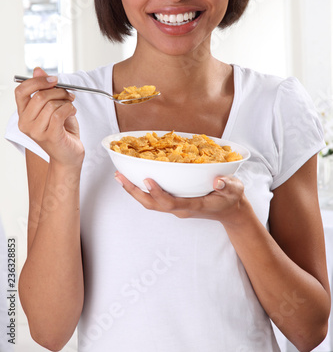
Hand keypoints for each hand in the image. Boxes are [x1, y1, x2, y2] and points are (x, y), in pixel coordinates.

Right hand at [15, 67, 84, 167]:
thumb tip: (37, 70)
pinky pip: (59, 114)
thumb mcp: (52, 106)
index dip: (37, 81)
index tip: (53, 79)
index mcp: (23, 114)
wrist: (69, 155)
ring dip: (66, 102)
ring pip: (51, 105)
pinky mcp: (50, 136)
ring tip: (70, 106)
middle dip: (59, 91)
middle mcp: (26, 123)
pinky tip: (72, 112)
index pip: (21, 91)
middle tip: (69, 94)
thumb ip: (44, 89)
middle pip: (39, 96)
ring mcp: (36, 131)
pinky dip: (69, 109)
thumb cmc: (62, 130)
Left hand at [115, 171, 248, 224]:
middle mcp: (181, 208)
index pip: (172, 203)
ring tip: (120, 177)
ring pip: (150, 203)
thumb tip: (217, 181)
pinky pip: (154, 199)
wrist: (231, 211)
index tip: (147, 180)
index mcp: (195, 206)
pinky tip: (134, 178)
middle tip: (120, 177)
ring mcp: (177, 207)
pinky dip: (141, 190)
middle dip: (135, 192)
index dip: (158, 193)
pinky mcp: (175, 203)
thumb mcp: (235, 189)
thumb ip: (227, 185)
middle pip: (153, 204)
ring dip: (134, 191)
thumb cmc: (232, 198)